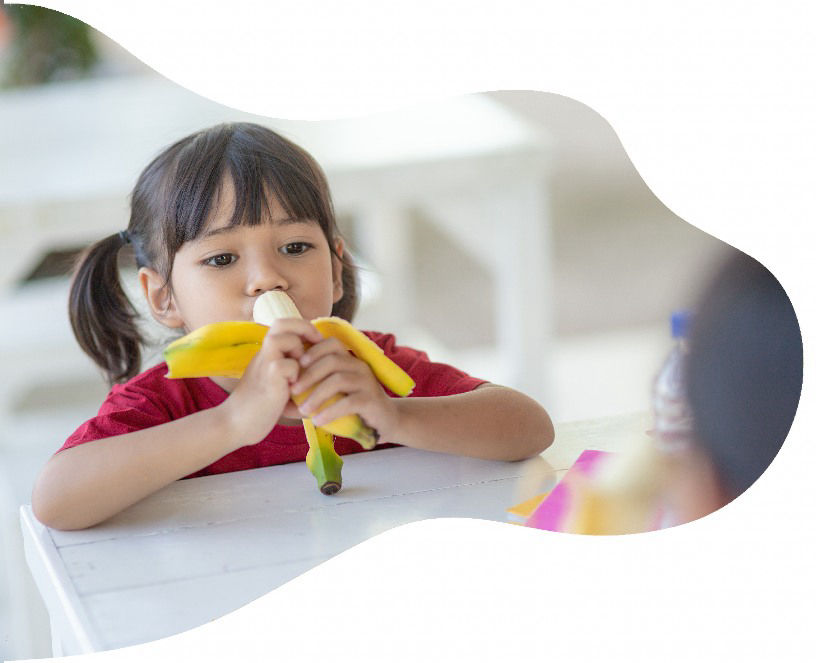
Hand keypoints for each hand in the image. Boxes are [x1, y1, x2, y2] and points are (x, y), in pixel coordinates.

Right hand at [221, 319, 323, 446]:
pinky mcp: (267, 378)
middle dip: (303, 328)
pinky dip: (296, 374)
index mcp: (267, 353)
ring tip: (301, 368)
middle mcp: (263, 354)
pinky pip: (288, 365)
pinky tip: (294, 389)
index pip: (283, 324)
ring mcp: (263, 364)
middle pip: (281, 323)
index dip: (302, 326)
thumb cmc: (262, 408)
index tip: (317, 341)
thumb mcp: (281, 385)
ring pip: (281, 338)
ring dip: (297, 349)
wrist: (237, 424)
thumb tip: (325, 372)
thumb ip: (296, 373)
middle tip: (317, 343)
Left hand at [291, 336, 400, 441]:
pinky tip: (318, 421)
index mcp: (350, 360)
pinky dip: (330, 411)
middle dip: (309, 374)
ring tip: (303, 410)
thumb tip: (283, 390)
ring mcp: (367, 382)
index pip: (332, 344)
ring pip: (338, 380)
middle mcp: (360, 366)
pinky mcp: (371, 400)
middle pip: (332, 360)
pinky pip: (348, 402)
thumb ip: (314, 387)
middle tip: (293, 390)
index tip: (296, 365)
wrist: (383, 423)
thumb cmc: (353, 406)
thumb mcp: (334, 393)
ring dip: (317, 395)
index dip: (313, 351)